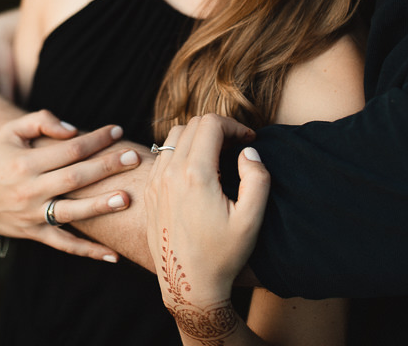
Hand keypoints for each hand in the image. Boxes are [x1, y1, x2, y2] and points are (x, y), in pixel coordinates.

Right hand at [0, 109, 141, 261]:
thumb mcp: (10, 132)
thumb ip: (41, 122)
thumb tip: (73, 130)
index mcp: (25, 163)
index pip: (69, 149)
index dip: (95, 139)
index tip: (117, 131)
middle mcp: (29, 190)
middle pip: (75, 178)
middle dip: (107, 167)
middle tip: (134, 158)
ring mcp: (33, 215)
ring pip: (71, 213)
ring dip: (100, 206)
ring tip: (127, 198)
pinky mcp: (35, 234)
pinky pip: (64, 245)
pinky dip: (88, 251)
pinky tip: (113, 255)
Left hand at [146, 115, 268, 335]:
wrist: (187, 285)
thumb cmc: (222, 255)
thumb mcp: (251, 220)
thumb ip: (257, 178)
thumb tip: (248, 151)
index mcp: (195, 175)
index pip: (211, 123)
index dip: (234, 125)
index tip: (249, 140)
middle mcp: (170, 173)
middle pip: (192, 125)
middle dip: (217, 129)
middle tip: (236, 147)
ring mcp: (156, 181)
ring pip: (173, 137)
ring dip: (197, 138)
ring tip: (218, 157)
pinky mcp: (150, 192)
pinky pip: (163, 156)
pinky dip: (181, 152)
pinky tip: (197, 172)